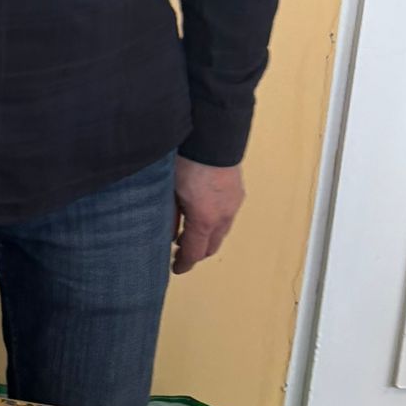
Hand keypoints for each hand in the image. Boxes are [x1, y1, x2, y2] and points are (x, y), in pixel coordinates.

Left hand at [172, 157, 244, 273]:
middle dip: (197, 253)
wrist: (212, 137)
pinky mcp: (237, 193)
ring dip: (206, 237)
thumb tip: (168, 234)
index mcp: (204, 219)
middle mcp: (223, 216)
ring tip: (188, 233)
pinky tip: (201, 215)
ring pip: (221, 232)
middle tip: (180, 252)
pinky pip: (227, 217)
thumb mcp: (169, 190)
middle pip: (211, 246)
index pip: (195, 252)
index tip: (176, 269)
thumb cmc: (184, 161)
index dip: (185, 263)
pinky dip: (214, 223)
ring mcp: (233, 204)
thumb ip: (168, 215)